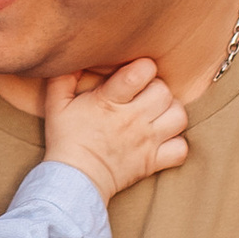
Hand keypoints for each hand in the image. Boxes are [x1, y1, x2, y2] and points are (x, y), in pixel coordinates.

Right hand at [42, 57, 190, 204]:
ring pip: (179, 116)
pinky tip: (163, 138)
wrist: (73, 181)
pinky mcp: (153, 162)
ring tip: (156, 113)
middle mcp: (133, 120)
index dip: (143, 67)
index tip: (134, 73)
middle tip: (143, 94)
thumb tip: (77, 56)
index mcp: (110, 102)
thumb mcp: (57, 104)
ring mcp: (147, 142)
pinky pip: (181, 149)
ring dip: (171, 111)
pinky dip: (177, 143)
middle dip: (156, 88)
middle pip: (164, 91)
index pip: (141, 73)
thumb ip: (65, 76)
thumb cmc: (66, 140)